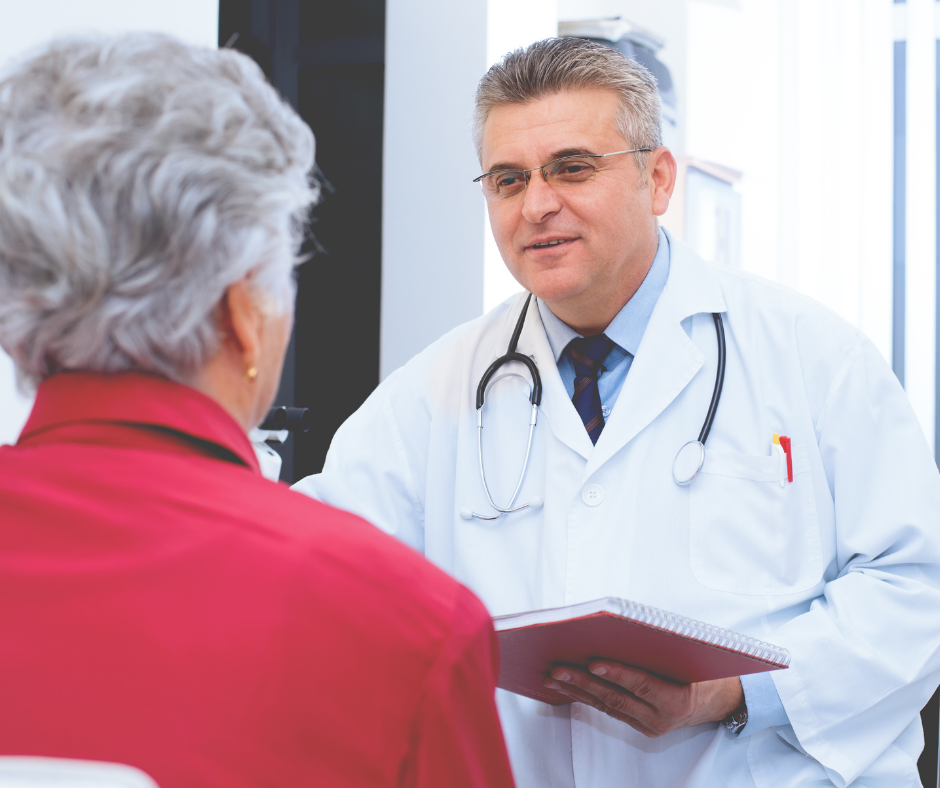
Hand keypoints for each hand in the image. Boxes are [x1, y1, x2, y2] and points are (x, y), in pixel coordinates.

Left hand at [544, 661, 743, 737]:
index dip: (617, 673)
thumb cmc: (704, 671)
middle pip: (615, 698)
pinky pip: (609, 711)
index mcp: (677, 700)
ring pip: (607, 706)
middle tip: (557, 669)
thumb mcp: (691, 658)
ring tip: (552, 678)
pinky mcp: (640, 728)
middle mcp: (660, 718)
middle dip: (582, 683)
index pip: (641, 685)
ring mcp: (649, 726)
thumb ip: (660, 650)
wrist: (720, 702)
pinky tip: (566, 689)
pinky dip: (586, 698)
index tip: (593, 662)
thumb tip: (624, 629)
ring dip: (577, 692)